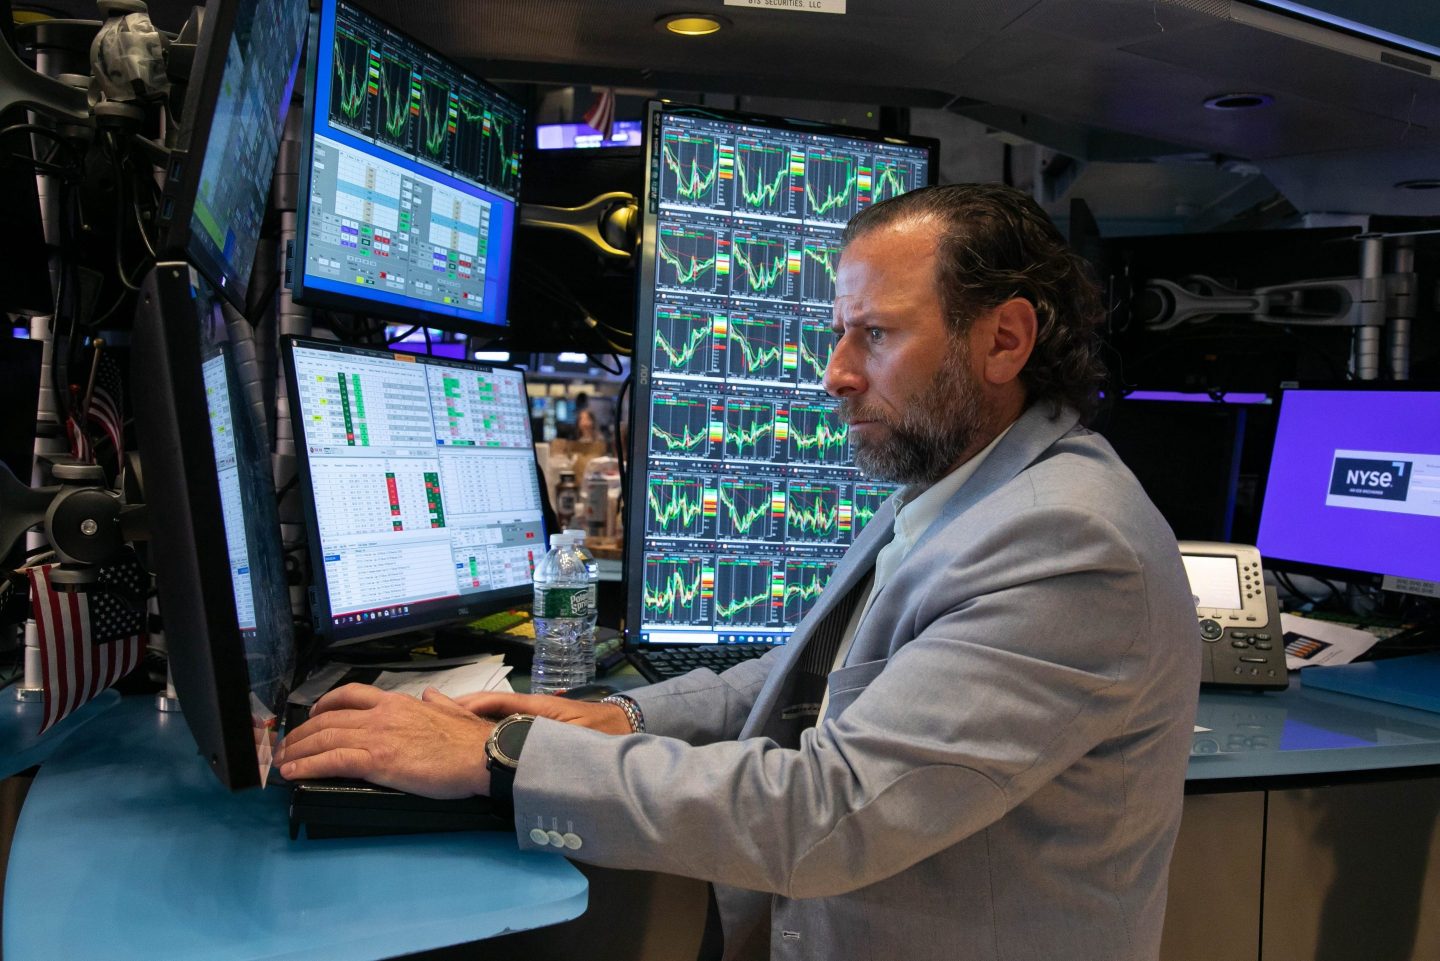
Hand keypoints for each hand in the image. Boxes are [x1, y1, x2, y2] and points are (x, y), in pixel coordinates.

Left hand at [275, 683, 495, 797]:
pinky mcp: (377, 761)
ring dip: (297, 750)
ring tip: (282, 761)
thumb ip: (438, 703)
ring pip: (324, 737)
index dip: (324, 704)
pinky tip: (293, 772)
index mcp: (398, 703)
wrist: (482, 755)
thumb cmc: (471, 740)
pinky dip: (307, 765)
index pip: (350, 695)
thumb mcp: (454, 711)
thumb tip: (432, 697)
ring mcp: (378, 736)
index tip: (312, 715)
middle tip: (286, 745)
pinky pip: (332, 760)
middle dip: (301, 732)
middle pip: (328, 718)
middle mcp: (382, 715)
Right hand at [452, 691, 632, 734]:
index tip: (449, 709)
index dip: (474, 704)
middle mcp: (531, 710)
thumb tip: (531, 748)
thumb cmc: (605, 729)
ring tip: (441, 724)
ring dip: (470, 720)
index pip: (500, 701)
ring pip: (494, 717)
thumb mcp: (581, 735)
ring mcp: (531, 718)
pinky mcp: (534, 728)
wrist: (625, 725)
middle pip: (490, 708)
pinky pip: (504, 726)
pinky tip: (470, 739)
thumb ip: (558, 740)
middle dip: (462, 710)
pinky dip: (485, 729)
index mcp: (538, 707)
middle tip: (432, 714)